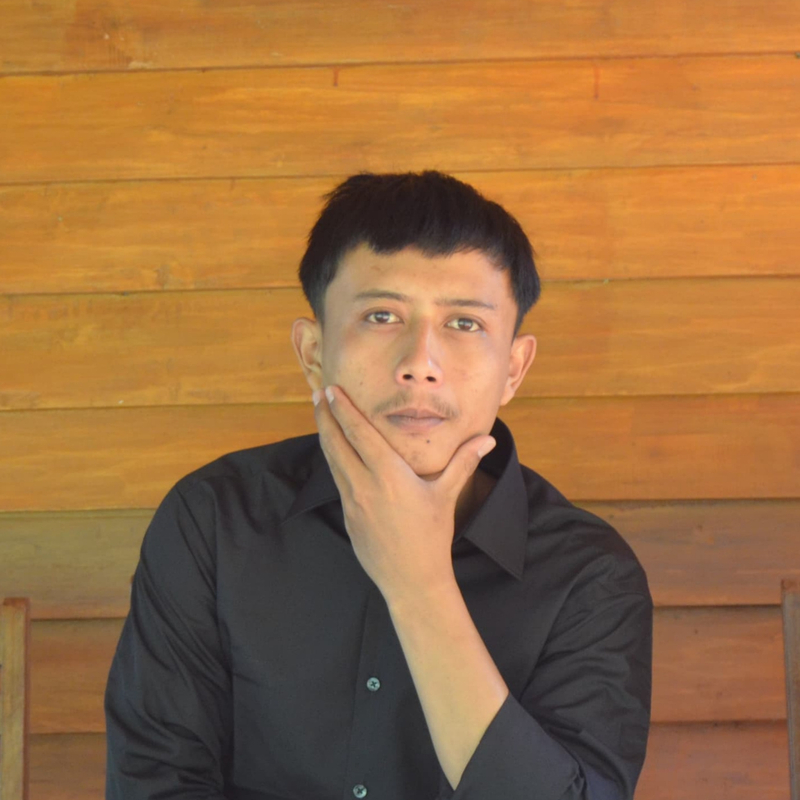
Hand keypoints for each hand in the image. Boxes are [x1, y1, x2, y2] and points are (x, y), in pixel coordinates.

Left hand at [312, 385, 495, 604]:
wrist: (412, 579)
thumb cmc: (432, 536)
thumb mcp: (447, 496)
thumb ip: (464, 462)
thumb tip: (488, 439)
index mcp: (388, 475)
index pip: (359, 434)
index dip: (343, 410)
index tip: (332, 391)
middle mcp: (364, 484)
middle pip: (336, 442)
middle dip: (325, 416)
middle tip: (319, 393)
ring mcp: (352, 500)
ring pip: (332, 460)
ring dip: (325, 434)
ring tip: (320, 414)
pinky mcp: (347, 514)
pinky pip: (336, 478)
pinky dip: (332, 458)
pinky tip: (333, 449)